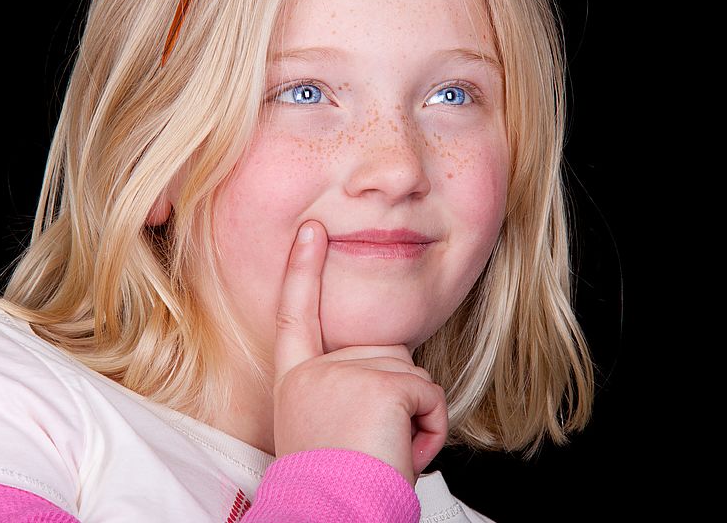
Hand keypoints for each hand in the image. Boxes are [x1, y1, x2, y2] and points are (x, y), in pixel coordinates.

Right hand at [272, 220, 447, 486]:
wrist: (332, 517)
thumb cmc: (336, 484)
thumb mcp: (324, 424)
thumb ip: (343, 381)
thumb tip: (388, 358)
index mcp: (296, 380)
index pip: (296, 314)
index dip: (302, 270)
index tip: (311, 230)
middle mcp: (314, 371)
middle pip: (383, 351)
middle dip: (397, 393)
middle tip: (371, 442)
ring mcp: (344, 374)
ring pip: (410, 370)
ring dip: (414, 413)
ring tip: (383, 450)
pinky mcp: (380, 385)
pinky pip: (430, 392)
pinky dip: (430, 426)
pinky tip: (402, 452)